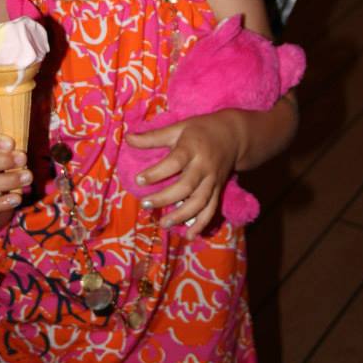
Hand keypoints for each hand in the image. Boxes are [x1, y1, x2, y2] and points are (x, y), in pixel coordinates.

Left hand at [126, 110, 242, 237]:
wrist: (234, 135)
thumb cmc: (201, 130)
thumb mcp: (178, 127)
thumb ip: (154, 136)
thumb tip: (128, 139)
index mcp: (192, 147)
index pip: (174, 161)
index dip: (156, 172)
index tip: (138, 180)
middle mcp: (204, 166)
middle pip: (186, 186)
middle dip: (165, 198)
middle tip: (145, 204)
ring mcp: (212, 180)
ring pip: (199, 201)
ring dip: (182, 215)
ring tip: (163, 224)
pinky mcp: (218, 190)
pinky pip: (211, 209)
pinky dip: (202, 224)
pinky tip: (190, 236)